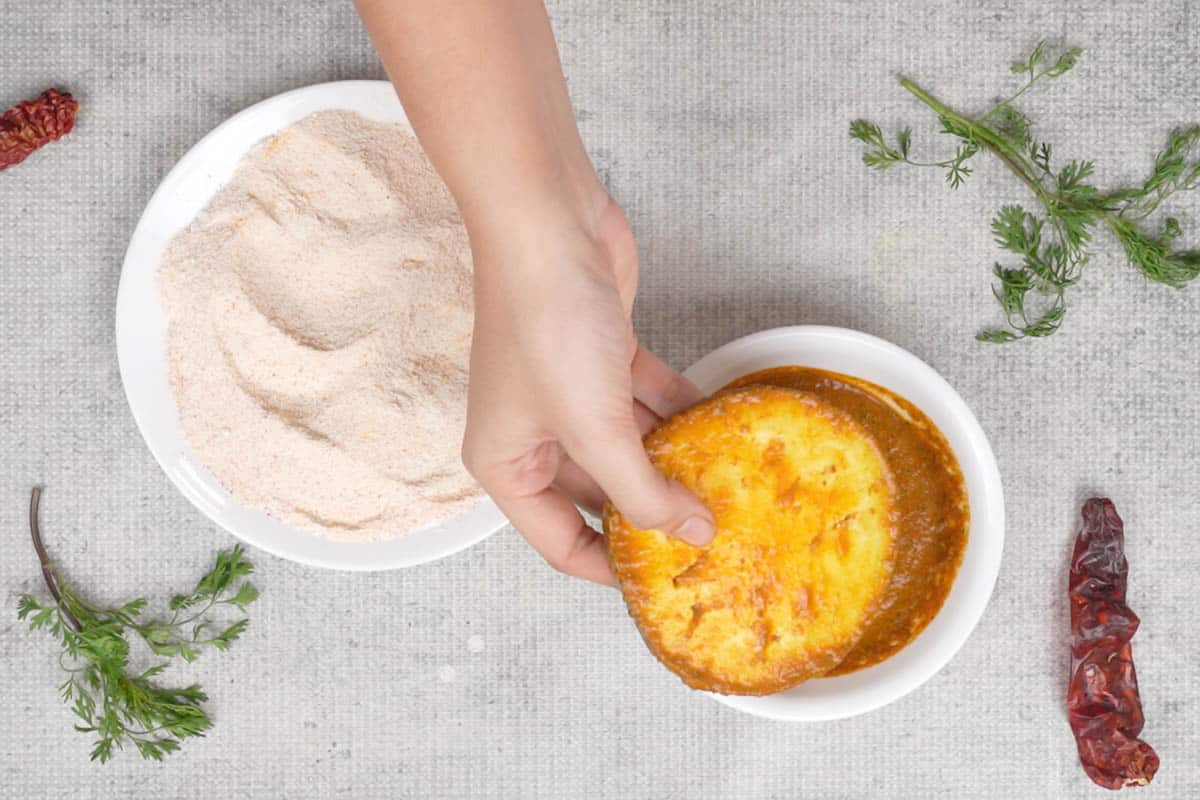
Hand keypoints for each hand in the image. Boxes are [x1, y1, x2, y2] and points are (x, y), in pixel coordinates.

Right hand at [462, 193, 715, 583]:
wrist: (549, 223)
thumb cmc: (545, 326)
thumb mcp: (594, 427)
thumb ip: (643, 490)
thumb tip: (693, 535)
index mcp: (507, 464)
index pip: (560, 542)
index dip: (612, 570)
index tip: (667, 587)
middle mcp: (535, 436)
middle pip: (601, 498)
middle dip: (654, 515)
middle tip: (714, 539)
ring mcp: (572, 396)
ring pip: (631, 450)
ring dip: (675, 465)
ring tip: (731, 492)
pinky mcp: (605, 359)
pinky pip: (649, 404)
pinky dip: (681, 416)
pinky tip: (724, 433)